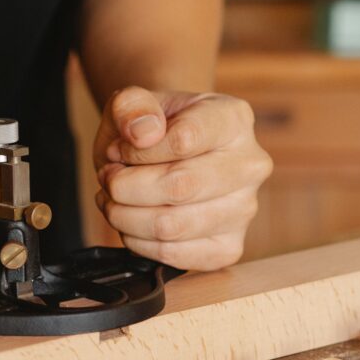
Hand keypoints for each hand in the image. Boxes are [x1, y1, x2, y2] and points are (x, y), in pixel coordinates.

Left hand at [94, 87, 270, 269]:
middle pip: (180, 187)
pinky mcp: (229, 247)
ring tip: (115, 199)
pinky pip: (174, 256)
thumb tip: (143, 134)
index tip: (121, 149)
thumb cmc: (154, 127)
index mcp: (234, 119)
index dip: (137, 151)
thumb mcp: (134, 103)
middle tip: (109, 178)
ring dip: (125, 216)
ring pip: (171, 226)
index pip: (184, 140)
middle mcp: (250, 165)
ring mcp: (244, 210)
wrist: (166, 153)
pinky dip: (138, 242)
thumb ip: (133, 106)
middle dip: (126, 186)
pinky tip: (132, 221)